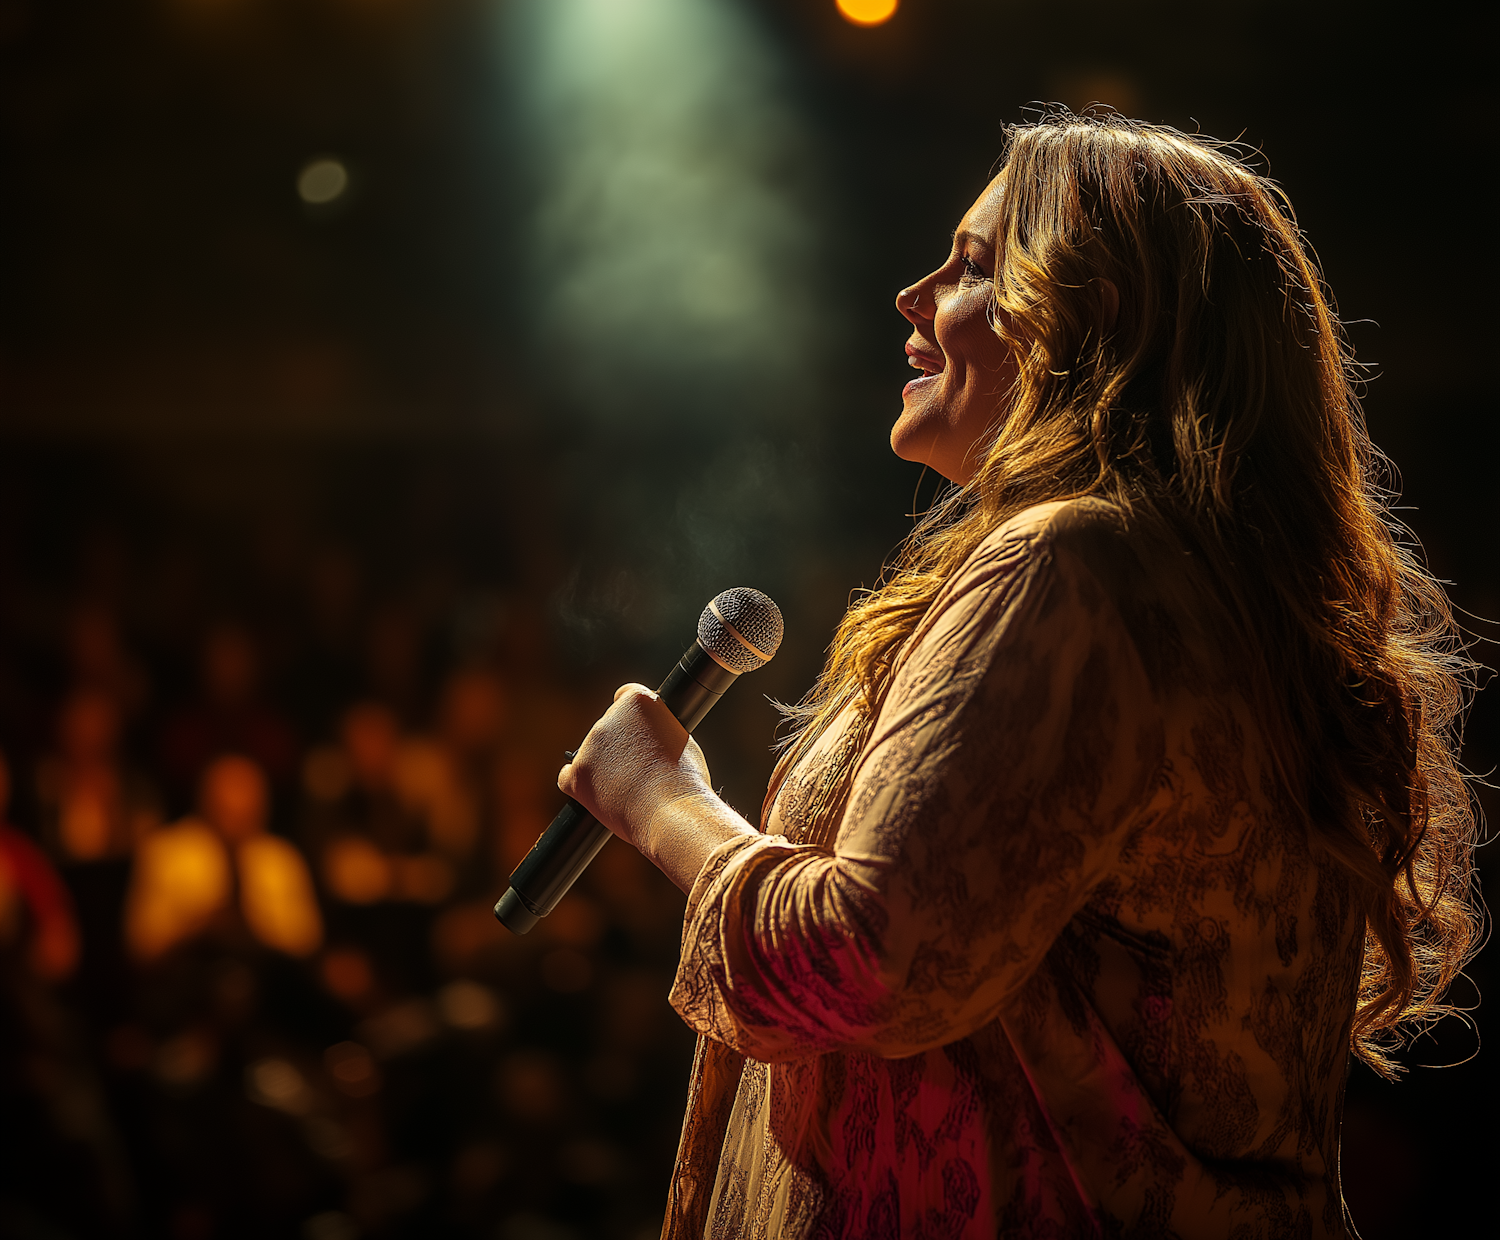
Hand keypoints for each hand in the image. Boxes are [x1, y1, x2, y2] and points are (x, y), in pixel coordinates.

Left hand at [559, 684, 715, 858]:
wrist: (671, 813)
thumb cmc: (684, 782)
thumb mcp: (680, 739)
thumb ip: (656, 730)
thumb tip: (646, 739)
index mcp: (638, 700)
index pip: (625, 698)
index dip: (634, 719)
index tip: (639, 734)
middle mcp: (608, 718)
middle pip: (608, 728)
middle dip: (620, 746)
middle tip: (640, 769)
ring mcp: (588, 746)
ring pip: (590, 754)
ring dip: (603, 767)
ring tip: (630, 788)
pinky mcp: (575, 775)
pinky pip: (569, 776)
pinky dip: (581, 785)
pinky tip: (600, 794)